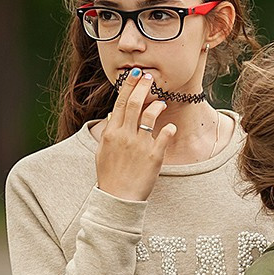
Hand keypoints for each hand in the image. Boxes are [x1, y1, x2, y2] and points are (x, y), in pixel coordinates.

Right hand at [94, 68, 175, 200]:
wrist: (118, 199)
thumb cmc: (110, 175)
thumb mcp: (102, 151)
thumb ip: (108, 132)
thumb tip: (113, 114)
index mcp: (111, 133)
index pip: (120, 104)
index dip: (129, 87)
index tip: (136, 75)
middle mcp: (124, 136)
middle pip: (134, 104)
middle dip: (142, 87)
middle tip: (149, 77)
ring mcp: (139, 145)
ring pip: (149, 116)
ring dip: (156, 106)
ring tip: (162, 102)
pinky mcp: (154, 156)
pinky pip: (164, 137)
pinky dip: (168, 129)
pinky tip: (171, 127)